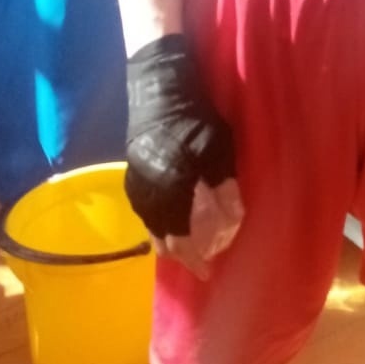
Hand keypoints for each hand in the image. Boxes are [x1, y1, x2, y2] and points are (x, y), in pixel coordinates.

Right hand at [124, 34, 240, 271]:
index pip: (181, 237)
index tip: (207, 272)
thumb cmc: (195, 119)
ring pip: (150, 225)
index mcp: (172, 190)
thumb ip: (224, 188)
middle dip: (179, 254)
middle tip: (195, 265)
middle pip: (162, 236)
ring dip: (165, 240)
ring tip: (180, 251)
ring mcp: (137, 184)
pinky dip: (154, 223)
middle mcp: (150, 194)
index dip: (194, 257)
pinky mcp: (132, 173)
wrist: (158, 90)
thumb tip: (232, 222)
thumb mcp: (219, 150)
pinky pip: (142, 211)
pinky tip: (162, 225)